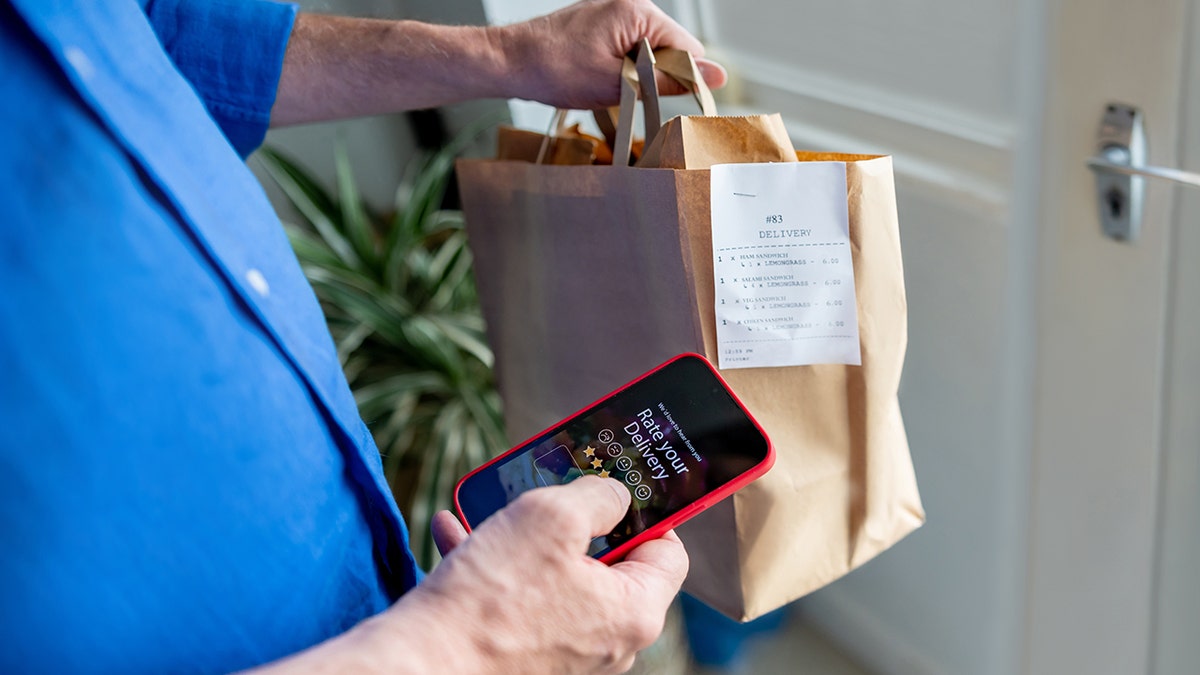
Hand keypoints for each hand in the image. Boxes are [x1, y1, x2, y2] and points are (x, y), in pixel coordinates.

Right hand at [398, 476, 687, 673]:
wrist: (421, 662)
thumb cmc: (492, 597)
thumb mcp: (552, 516)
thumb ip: (599, 495)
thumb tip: (615, 494)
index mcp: (634, 612)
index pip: (668, 550)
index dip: (649, 510)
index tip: (622, 484)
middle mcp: (608, 640)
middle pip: (609, 560)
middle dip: (574, 518)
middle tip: (552, 488)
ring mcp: (566, 651)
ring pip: (555, 574)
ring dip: (523, 534)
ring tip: (493, 502)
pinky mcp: (524, 653)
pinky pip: (520, 597)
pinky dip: (494, 562)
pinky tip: (456, 530)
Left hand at [492, 0, 727, 109]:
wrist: (512, 62)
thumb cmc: (554, 69)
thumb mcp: (619, 84)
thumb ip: (671, 80)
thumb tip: (718, 77)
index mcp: (639, 10)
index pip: (688, 49)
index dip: (682, 79)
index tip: (664, 101)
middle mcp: (632, 3)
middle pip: (671, 49)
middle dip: (656, 77)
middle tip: (624, 92)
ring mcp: (618, 10)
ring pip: (651, 52)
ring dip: (639, 75)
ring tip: (608, 84)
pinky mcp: (607, 21)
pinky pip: (632, 48)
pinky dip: (625, 68)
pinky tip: (602, 77)